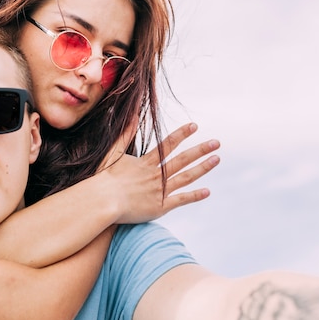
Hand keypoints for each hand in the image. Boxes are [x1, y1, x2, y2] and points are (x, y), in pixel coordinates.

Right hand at [100, 123, 219, 223]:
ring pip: (185, 177)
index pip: (168, 145)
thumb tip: (132, 113)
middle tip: (217, 143)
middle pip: (182, 160)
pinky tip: (208, 191)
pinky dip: (194, 195)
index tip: (194, 126)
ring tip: (216, 160)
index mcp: (145, 163)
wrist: (101, 202)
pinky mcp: (159, 207)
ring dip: (202, 168)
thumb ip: (124, 134)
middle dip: (200, 150)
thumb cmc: (103, 179)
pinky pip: (181, 200)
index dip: (182, 134)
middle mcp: (155, 175)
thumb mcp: (113, 153)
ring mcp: (159, 191)